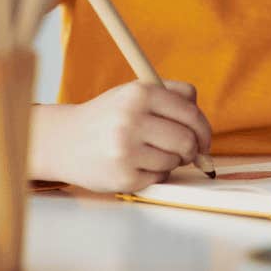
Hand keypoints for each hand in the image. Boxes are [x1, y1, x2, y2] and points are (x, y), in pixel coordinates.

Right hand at [30, 79, 212, 192]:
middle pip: (187, 140)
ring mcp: (125, 150)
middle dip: (192, 149)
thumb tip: (202, 120)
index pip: (191, 114)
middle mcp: (131, 119)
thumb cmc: (110, 116)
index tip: (204, 140)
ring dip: (171, 161)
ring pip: (174, 161)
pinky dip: (155, 174)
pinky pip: (159, 178)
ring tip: (151, 154)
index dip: (204, 130)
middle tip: (185, 152)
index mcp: (139, 93)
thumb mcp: (135, 93)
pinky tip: (137, 165)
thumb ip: (174, 95)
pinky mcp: (122, 176)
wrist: (65, 141)